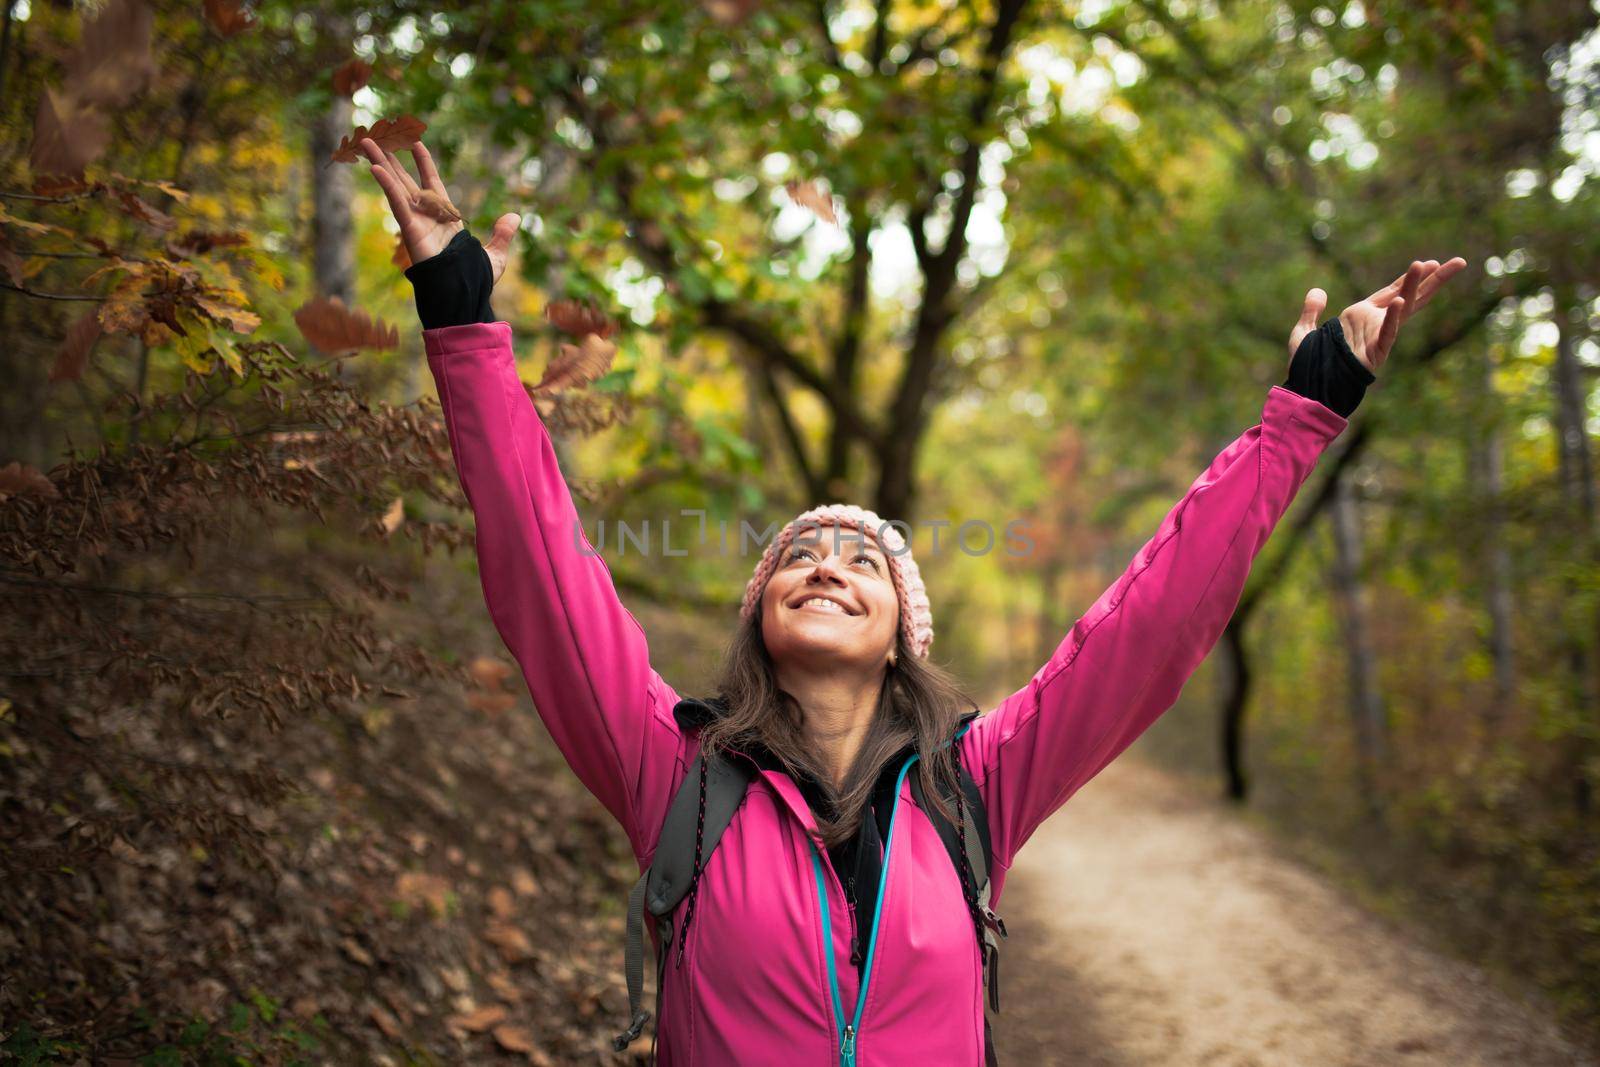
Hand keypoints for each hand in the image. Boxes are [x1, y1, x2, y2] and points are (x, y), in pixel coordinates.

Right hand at [358, 135, 520, 285]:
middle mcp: (427, 215)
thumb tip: (515, 217)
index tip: (416, 144)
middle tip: (377, 138)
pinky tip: (375, 167)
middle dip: (392, 159)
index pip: (432, 183)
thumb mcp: (496, 255)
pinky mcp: (410, 229)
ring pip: (396, 186)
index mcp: (445, 217)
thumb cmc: (475, 281)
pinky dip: (387, 185)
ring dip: (381, 163)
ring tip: (367, 142)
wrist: (462, 296)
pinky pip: (397, 203)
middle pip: (406, 180)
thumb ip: (503, 235)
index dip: (424, 163)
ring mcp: (416, 221)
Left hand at [1288, 257, 1468, 374]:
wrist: (1306, 391)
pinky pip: (1386, 334)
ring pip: (1401, 310)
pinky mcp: (1374, 353)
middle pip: (1410, 296)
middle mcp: (1374, 324)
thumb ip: (1311, 311)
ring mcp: (1376, 338)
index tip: (1430, 262)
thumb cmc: (1308, 366)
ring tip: (1426, 265)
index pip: (1393, 290)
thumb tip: (1317, 291)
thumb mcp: (1304, 331)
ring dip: (1413, 287)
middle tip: (1460, 262)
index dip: (1411, 277)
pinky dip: (1393, 319)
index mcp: (1361, 316)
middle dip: (1434, 280)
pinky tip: (1402, 301)